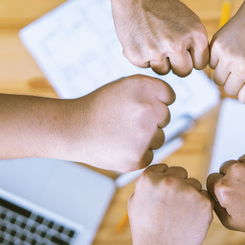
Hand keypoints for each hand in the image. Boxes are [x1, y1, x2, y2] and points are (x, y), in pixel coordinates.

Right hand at [59, 75, 174, 171]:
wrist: (73, 129)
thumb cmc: (100, 106)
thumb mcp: (124, 86)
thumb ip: (150, 91)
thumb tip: (171, 102)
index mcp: (146, 87)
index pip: (169, 96)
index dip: (154, 101)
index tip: (137, 105)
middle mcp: (149, 109)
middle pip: (165, 118)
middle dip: (150, 120)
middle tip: (124, 120)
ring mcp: (145, 135)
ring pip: (159, 138)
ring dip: (145, 138)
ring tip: (119, 133)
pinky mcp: (139, 157)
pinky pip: (149, 155)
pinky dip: (137, 153)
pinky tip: (118, 145)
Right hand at [109, 0, 208, 76]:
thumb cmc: (164, 7)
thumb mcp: (190, 20)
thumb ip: (197, 43)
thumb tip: (198, 66)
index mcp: (196, 35)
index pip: (200, 64)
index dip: (192, 57)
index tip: (184, 49)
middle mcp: (177, 45)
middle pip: (183, 72)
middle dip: (177, 63)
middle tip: (168, 48)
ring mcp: (156, 52)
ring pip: (163, 71)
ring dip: (159, 60)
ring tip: (154, 40)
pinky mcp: (137, 56)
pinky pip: (145, 66)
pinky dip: (143, 56)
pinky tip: (142, 39)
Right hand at [124, 164, 212, 244]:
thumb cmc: (145, 231)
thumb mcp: (135, 201)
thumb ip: (147, 183)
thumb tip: (159, 170)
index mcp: (149, 178)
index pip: (165, 168)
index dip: (164, 184)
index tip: (162, 198)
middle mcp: (169, 181)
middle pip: (181, 173)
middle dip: (179, 186)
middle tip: (172, 208)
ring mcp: (188, 191)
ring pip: (194, 184)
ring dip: (190, 196)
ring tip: (180, 216)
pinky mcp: (204, 203)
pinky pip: (205, 197)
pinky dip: (200, 207)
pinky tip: (189, 220)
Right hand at [206, 147, 244, 239]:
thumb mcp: (230, 222)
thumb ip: (214, 204)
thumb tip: (209, 191)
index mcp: (223, 187)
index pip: (212, 179)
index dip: (222, 188)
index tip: (234, 195)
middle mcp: (235, 170)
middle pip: (226, 167)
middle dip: (234, 177)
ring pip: (242, 160)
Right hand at [209, 0, 244, 103]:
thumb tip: (243, 100)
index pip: (244, 99)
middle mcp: (244, 67)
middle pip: (229, 90)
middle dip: (233, 83)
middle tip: (239, 71)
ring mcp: (229, 56)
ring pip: (217, 80)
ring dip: (223, 74)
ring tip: (232, 63)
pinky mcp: (217, 45)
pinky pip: (210, 64)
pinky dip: (216, 61)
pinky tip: (226, 52)